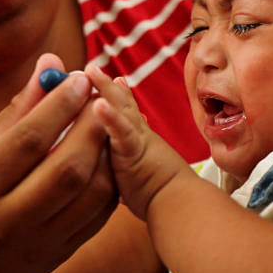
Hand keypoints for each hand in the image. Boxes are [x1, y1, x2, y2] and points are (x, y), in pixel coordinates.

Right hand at [0, 55, 118, 272]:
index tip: (80, 79)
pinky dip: (109, 181)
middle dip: (91, 127)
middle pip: (65, 169)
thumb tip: (51, 64)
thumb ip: (16, 112)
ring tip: (106, 123)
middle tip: (101, 97)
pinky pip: (99, 216)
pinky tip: (107, 156)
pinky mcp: (60, 255)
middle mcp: (5, 219)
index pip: (27, 141)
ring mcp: (37, 242)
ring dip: (106, 153)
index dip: (60, 106)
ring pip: (89, 194)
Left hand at [85, 64, 190, 219]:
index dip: (116, 95)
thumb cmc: (163, 197)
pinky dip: (109, 118)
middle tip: (92, 67)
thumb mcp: (142, 174)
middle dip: (106, 85)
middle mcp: (139, 135)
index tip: (112, 79)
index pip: (126, 113)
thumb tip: (129, 170)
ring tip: (91, 70)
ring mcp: (136, 141)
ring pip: (120, 109)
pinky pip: (120, 133)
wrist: (181, 204)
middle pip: (122, 103)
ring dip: (105, 88)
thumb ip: (132, 165)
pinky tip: (97, 104)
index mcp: (139, 141)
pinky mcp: (133, 152)